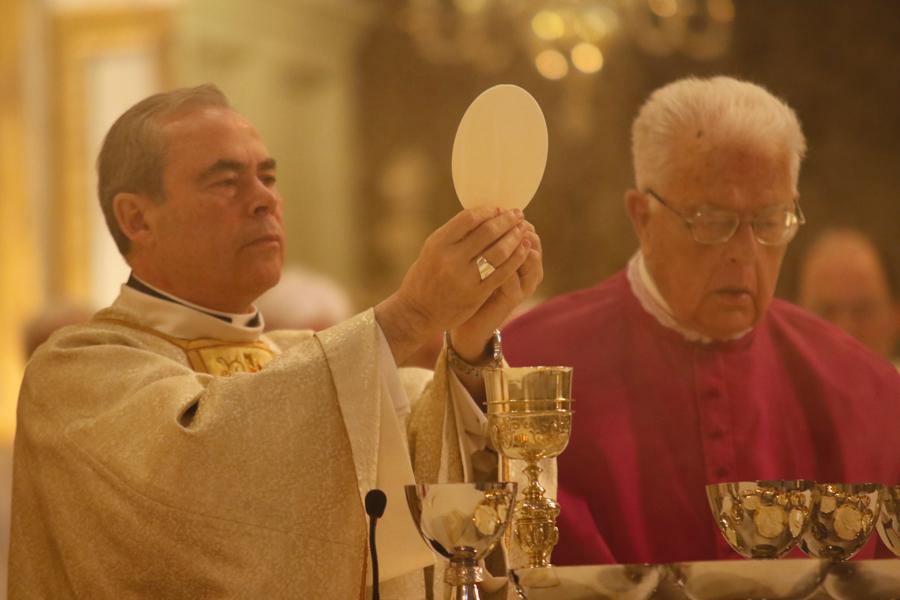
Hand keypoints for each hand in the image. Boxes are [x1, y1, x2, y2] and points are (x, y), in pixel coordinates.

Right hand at [375, 207, 530, 364]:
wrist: (418, 312)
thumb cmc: (426, 276)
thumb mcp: (432, 250)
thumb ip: (455, 235)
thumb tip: (485, 215)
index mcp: (438, 243)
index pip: (469, 218)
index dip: (488, 211)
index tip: (499, 208)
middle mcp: (451, 259)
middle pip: (487, 232)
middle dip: (507, 221)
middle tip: (518, 214)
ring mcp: (465, 277)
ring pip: (499, 252)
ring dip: (515, 237)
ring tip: (523, 230)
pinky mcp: (477, 293)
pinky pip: (502, 272)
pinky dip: (516, 258)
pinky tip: (523, 249)